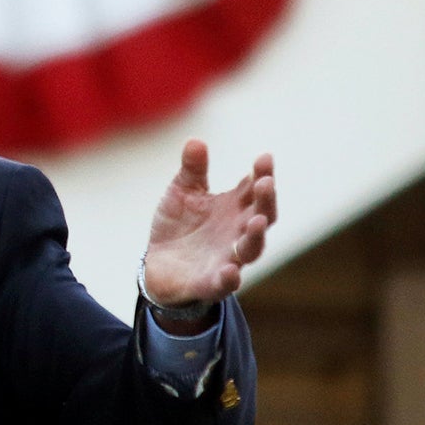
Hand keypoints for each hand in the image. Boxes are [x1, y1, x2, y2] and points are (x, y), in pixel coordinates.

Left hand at [142, 140, 276, 327]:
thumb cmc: (180, 225)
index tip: (264, 158)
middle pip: (261, 217)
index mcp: (234, 208)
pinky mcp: (209, 283)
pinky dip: (229, 278)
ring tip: (256, 221)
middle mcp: (237, 233)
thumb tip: (195, 141)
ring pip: (250, 249)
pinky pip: (223, 283)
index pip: (254, 189)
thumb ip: (192, 170)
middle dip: (266, 201)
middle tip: (265, 183)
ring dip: (256, 236)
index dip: (262, 174)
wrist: (158, 265)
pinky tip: (231, 269)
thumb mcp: (183, 193)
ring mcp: (226, 258)